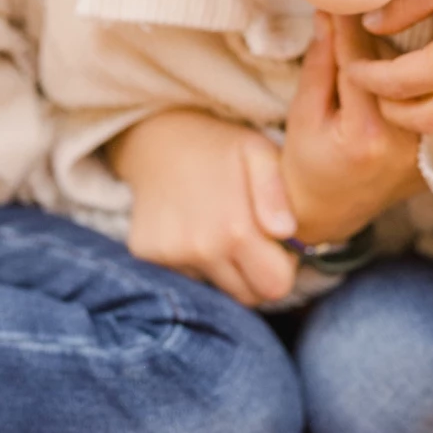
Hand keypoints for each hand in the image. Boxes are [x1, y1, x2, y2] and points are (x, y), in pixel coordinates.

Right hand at [109, 109, 299, 307]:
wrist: (158, 136)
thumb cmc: (220, 147)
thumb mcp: (259, 153)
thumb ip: (276, 192)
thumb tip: (285, 232)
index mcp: (234, 229)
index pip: (275, 287)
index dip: (281, 268)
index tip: (274, 244)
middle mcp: (199, 249)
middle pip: (246, 296)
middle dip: (255, 274)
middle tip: (250, 238)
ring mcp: (169, 254)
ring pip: (216, 288)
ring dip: (224, 269)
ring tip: (220, 229)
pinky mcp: (146, 253)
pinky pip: (185, 276)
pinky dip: (194, 262)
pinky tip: (193, 229)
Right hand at [281, 15, 422, 243]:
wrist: (330, 212)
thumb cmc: (307, 162)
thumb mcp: (303, 114)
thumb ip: (319, 65)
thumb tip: (328, 15)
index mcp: (366, 133)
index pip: (359, 62)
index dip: (348, 24)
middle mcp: (405, 141)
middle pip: (394, 68)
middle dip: (375, 33)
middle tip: (361, 2)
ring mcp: (426, 149)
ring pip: (415, 81)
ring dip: (398, 53)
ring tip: (381, 27)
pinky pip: (428, 100)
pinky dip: (416, 79)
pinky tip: (406, 59)